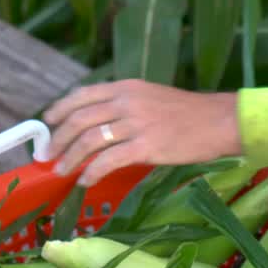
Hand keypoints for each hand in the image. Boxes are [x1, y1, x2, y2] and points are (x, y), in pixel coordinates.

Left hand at [42, 79, 241, 185]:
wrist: (220, 121)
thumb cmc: (189, 113)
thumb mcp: (152, 97)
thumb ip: (125, 105)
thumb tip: (98, 124)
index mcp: (127, 87)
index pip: (82, 95)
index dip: (60, 109)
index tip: (47, 123)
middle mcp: (128, 101)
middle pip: (80, 119)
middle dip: (58, 139)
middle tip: (48, 155)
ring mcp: (137, 123)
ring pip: (90, 140)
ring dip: (70, 158)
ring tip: (61, 171)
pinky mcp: (147, 146)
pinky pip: (109, 160)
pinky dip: (91, 172)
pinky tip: (85, 181)